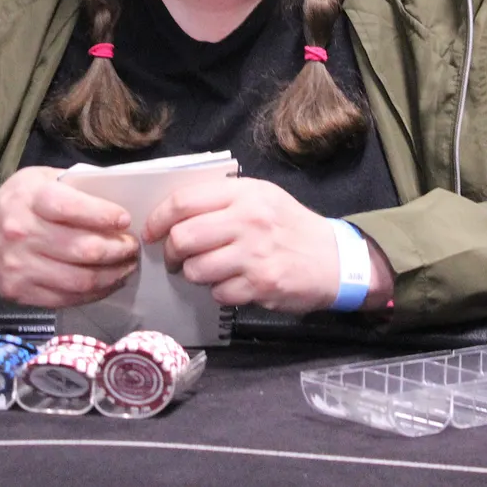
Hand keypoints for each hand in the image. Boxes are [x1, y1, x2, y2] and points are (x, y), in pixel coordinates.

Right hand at [0, 167, 139, 307]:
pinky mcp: (21, 293)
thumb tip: (117, 191)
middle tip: (132, 246)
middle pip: (83, 248)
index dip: (105, 215)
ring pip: (80, 279)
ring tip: (126, 266)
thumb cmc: (14, 205)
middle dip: (118, 249)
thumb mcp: (37, 179)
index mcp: (29, 199)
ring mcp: (20, 267)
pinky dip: (95, 293)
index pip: (72, 208)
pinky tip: (108, 282)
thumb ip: (72, 183)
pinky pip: (67, 298)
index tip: (125, 220)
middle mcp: (22, 233)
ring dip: (113, 275)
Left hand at [143, 178, 339, 313]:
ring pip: (196, 269)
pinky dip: (219, 291)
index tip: (151, 232)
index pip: (183, 201)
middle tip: (175, 258)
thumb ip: (222, 199)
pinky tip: (234, 283)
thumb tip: (173, 214)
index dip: (158, 219)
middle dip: (170, 253)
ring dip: (194, 275)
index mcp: (245, 193)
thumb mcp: (262, 198)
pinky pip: (218, 292)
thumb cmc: (291, 227)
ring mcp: (254, 254)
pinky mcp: (261, 285)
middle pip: (183, 238)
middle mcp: (248, 220)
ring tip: (209, 270)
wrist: (335, 259)